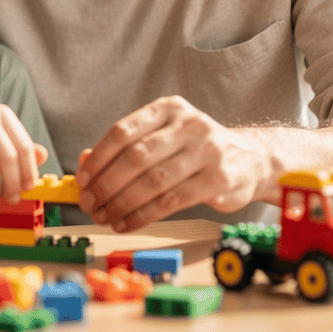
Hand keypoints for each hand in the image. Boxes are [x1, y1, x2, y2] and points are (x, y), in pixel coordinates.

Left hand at [74, 96, 274, 231]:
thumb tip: (83, 162)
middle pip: (135, 156)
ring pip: (153, 181)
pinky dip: (143, 215)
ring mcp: (206, 151)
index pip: (123, 131)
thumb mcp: (162, 138)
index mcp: (168, 109)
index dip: (98, 157)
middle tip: (88, 203)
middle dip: (106, 184)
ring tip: (104, 217)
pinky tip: (127, 223)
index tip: (82, 179)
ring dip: (122, 203)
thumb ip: (125, 147)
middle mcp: (188, 125)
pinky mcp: (218, 180)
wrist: (250, 159)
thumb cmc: (194, 149)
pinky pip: (171, 201)